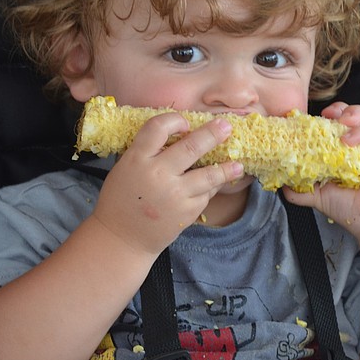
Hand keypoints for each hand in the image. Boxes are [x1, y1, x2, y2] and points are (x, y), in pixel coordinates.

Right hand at [91, 113, 243, 255]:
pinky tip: (216, 183)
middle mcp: (157, 174)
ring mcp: (174, 194)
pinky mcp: (187, 212)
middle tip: (226, 126)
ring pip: (209, 174)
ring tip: (238, 164)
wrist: (121, 238)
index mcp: (137, 159)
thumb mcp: (126, 169)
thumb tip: (179, 135)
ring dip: (227, 167)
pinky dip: (211, 187)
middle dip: (212, 133)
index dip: (174, 120)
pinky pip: (206, 193)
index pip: (158, 128)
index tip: (184, 123)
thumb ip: (147, 153)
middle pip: (191, 146)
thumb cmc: (121, 199)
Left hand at [282, 102, 359, 243]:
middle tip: (326, 115)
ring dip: (351, 113)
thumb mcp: (318, 197)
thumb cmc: (351, 208)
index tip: (309, 120)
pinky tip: (348, 140)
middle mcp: (358, 144)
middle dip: (337, 109)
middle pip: (349, 114)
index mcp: (342, 150)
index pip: (333, 124)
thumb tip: (279, 184)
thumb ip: (298, 191)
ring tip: (340, 121)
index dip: (323, 118)